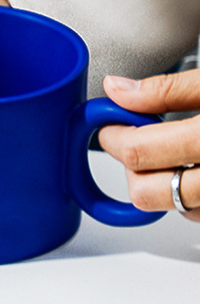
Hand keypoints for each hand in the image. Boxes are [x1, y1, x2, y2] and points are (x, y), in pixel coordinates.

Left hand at [99, 70, 199, 219]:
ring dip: (157, 183)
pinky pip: (192, 214)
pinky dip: (183, 194)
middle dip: (132, 167)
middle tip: (136, 141)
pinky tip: (192, 167)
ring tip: (172, 152)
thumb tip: (117, 89)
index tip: (112, 127)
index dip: (114, 138)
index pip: (138, 153)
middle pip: (144, 193)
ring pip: (167, 208)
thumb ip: (166, 89)